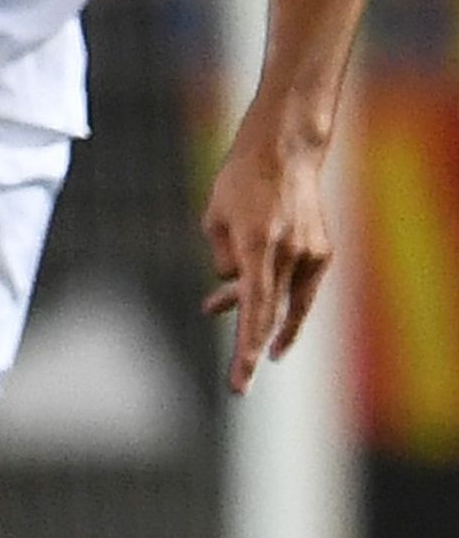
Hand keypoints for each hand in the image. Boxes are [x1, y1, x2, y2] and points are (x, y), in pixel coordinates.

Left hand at [203, 111, 334, 394]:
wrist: (284, 152)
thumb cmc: (240, 182)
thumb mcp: (215, 219)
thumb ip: (223, 259)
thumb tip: (233, 290)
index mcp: (259, 244)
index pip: (254, 306)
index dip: (248, 343)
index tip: (244, 373)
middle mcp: (289, 252)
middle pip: (269, 312)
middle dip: (250, 346)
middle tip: (237, 385)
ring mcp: (312, 252)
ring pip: (285, 302)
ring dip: (255, 314)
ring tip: (224, 322)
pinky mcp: (322, 251)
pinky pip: (301, 290)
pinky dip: (283, 305)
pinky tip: (272, 331)